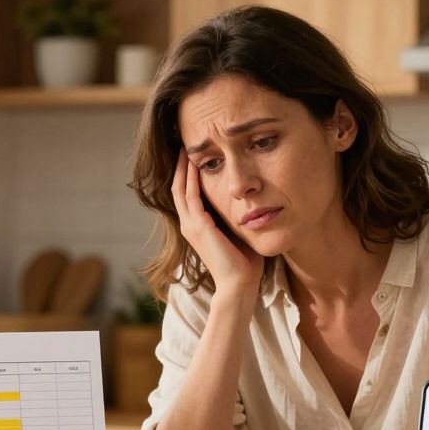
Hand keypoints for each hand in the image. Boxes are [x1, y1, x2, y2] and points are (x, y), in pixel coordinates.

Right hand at [170, 149, 263, 295]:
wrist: (238, 284)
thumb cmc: (244, 262)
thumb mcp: (237, 232)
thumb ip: (237, 216)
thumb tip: (250, 200)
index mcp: (196, 227)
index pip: (186, 194)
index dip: (188, 175)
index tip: (195, 156)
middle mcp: (188, 225)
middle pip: (178, 188)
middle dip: (182, 166)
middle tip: (185, 146)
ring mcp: (191, 226)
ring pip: (181, 189)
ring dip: (184, 168)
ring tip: (187, 149)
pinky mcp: (198, 227)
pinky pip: (191, 196)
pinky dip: (192, 179)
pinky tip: (196, 164)